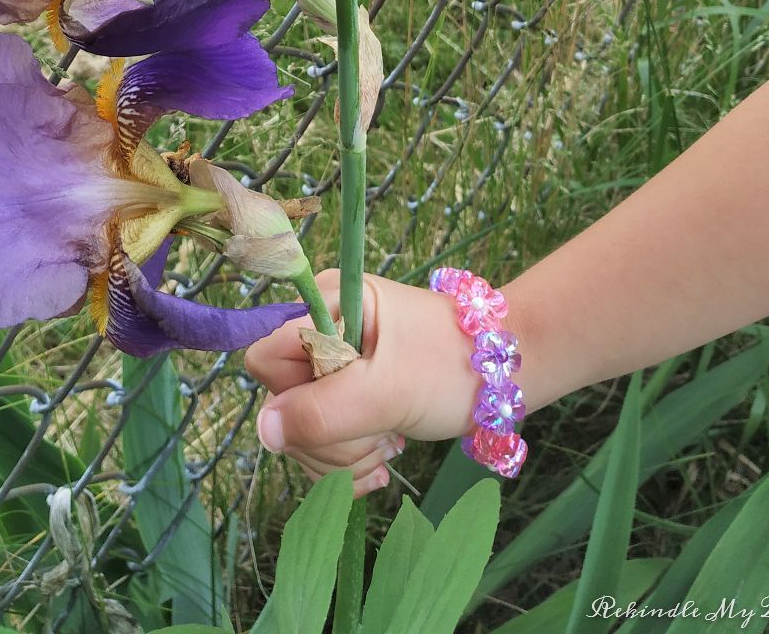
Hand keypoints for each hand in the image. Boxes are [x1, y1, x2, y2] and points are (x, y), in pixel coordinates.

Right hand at [244, 268, 476, 496]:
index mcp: (324, 306)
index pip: (266, 361)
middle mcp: (321, 331)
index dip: (295, 395)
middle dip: (327, 436)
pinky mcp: (348, 396)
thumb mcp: (388, 391)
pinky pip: (323, 442)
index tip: (344, 404)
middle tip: (378, 435)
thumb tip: (264, 433)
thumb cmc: (451, 367)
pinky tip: (383, 462)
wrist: (505, 373)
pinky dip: (348, 463)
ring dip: (342, 456)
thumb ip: (323, 412)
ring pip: (302, 431)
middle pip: (284, 404)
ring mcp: (334, 366)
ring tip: (388, 448)